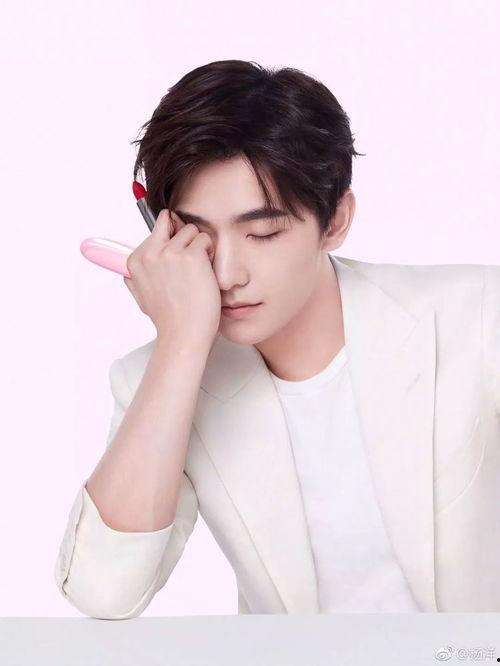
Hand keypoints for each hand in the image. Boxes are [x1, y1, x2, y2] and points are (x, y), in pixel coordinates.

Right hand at [123, 209, 220, 345]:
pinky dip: (210, 253)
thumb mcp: (140, 298)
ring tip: (198, 271)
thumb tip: (127, 273)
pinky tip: (206, 272)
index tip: (175, 262)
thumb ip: (134, 280)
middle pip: (173, 223)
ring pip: (192, 230)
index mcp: (135, 261)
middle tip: (189, 263)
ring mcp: (170, 253)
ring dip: (200, 247)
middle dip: (184, 237)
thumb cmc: (168, 319)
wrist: (183, 334)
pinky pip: (206, 240)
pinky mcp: (191, 256)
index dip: (172, 242)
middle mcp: (150, 253)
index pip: (157, 229)